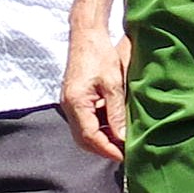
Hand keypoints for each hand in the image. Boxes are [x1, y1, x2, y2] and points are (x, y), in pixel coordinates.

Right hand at [61, 26, 132, 161]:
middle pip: (83, 140)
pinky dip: (98, 128)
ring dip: (101, 139)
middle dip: (103, 149)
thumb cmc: (100, 55)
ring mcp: (70, 104)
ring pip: (83, 132)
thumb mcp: (114, 84)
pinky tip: (113, 126)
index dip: (108, 149)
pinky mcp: (74, 100)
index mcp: (77, 103)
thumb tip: (121, 137)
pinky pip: (84, 121)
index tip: (124, 156)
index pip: (90, 137)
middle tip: (124, 153)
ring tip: (121, 142)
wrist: (86, 36)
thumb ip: (116, 112)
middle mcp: (69, 106)